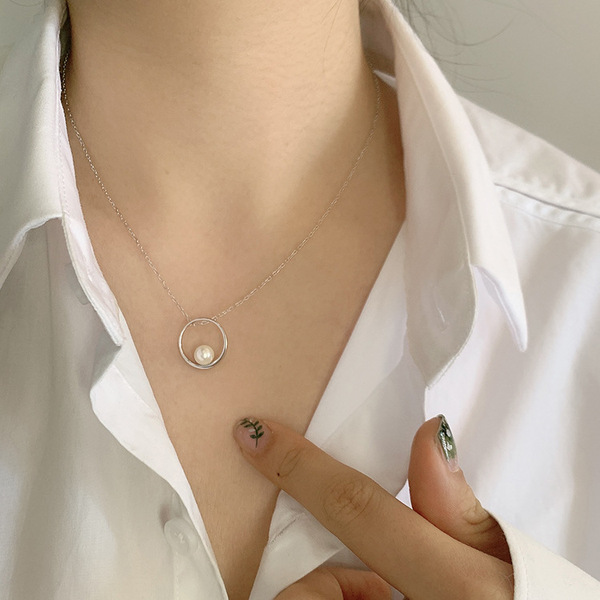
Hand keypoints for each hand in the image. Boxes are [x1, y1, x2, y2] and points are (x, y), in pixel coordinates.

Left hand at [233, 415, 513, 599]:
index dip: (298, 467)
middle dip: (327, 579)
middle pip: (312, 587)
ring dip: (339, 597)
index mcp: (453, 584)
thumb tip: (428, 432)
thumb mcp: (502, 562)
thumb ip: (459, 507)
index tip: (254, 435)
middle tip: (379, 590)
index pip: (356, 507)